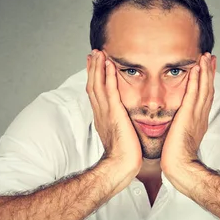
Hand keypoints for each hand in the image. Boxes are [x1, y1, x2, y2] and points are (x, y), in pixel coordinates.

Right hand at [86, 49, 141, 176]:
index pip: (96, 94)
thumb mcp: (121, 137)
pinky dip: (108, 77)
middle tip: (93, 53)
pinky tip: (109, 65)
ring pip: (98, 85)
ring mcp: (106, 113)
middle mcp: (101, 114)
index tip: (95, 66)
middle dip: (93, 69)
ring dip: (98, 68)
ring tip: (98, 52)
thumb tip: (126, 123)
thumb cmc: (124, 157)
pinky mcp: (114, 114)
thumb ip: (121, 126)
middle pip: (93, 86)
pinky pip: (110, 91)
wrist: (121, 167)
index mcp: (102, 119)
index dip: (94, 79)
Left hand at [160, 52, 215, 174]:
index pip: (205, 97)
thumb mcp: (180, 138)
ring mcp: (196, 115)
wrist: (180, 166)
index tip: (208, 69)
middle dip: (209, 72)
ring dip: (205, 71)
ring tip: (206, 57)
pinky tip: (196, 68)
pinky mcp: (189, 115)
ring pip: (203, 88)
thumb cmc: (176, 157)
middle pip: (208, 89)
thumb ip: (180, 127)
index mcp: (199, 121)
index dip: (207, 82)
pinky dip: (196, 80)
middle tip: (211, 57)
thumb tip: (175, 123)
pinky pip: (194, 93)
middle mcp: (200, 115)